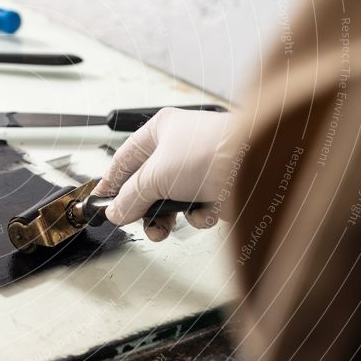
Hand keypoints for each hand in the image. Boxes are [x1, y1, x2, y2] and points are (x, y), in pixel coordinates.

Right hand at [93, 107, 236, 240]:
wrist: (259, 166)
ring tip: (162, 230)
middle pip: (148, 183)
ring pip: (171, 200)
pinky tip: (204, 212)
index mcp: (161, 130)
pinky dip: (198, 215)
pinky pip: (198, 207)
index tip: (101, 201)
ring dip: (166, 218)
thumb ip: (130, 198)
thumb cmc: (210, 152)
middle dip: (142, 207)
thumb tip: (115, 212)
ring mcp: (201, 168)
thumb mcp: (155, 177)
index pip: (125, 158)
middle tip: (135, 222)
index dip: (111, 181)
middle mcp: (180, 147)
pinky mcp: (220, 187)